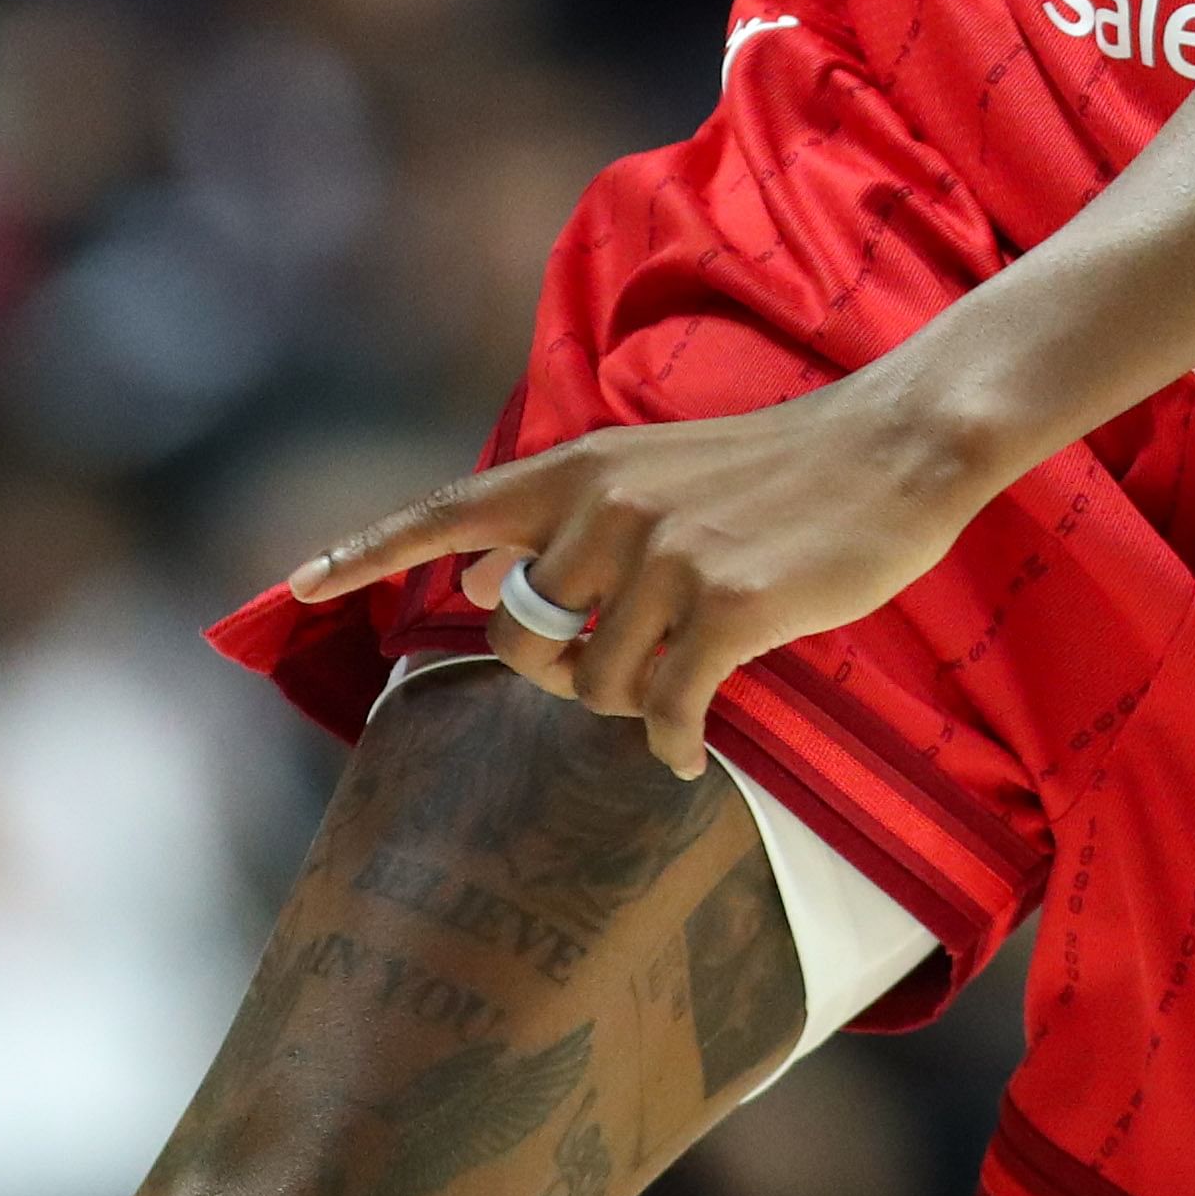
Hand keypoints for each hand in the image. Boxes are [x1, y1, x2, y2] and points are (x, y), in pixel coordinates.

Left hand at [276, 377, 1007, 779]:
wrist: (897, 445)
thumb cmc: (781, 469)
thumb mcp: (655, 470)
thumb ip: (566, 521)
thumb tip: (478, 573)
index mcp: (580, 468)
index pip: (449, 511)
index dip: (369, 554)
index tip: (297, 585)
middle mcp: (605, 505)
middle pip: (528, 640)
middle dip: (567, 676)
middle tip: (630, 670)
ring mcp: (664, 554)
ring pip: (598, 685)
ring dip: (637, 706)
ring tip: (688, 686)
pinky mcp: (727, 604)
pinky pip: (668, 711)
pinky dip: (677, 743)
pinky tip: (697, 750)